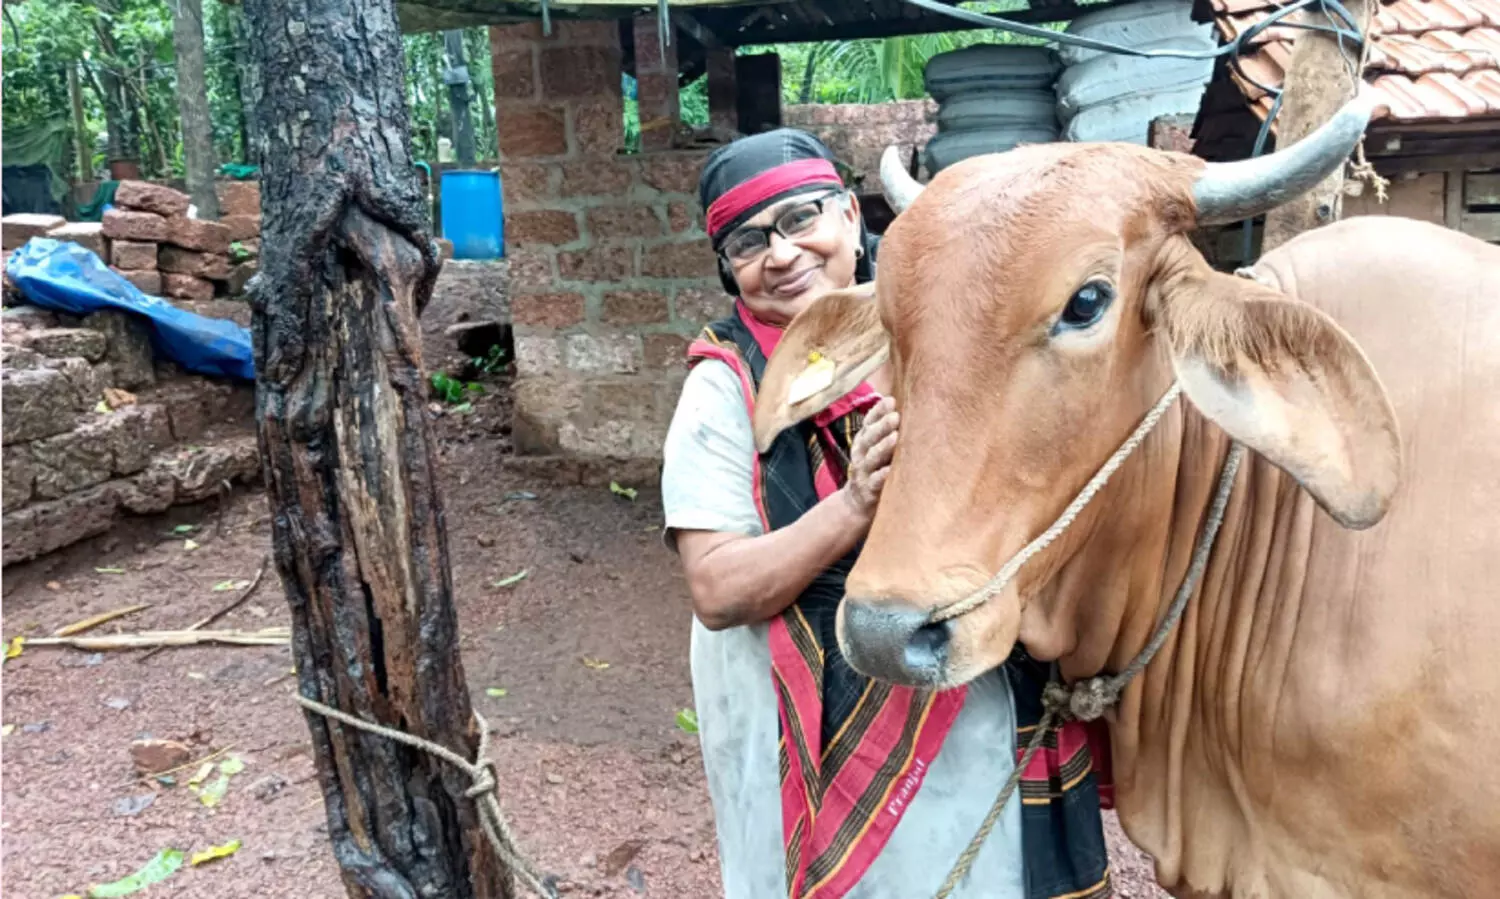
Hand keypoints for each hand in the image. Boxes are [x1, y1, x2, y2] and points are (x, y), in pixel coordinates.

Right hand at [845, 396, 897, 520]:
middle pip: (869, 438)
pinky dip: (882, 475)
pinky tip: (891, 469)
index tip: (891, 400)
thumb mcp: (874, 448)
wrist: (857, 503)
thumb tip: (901, 404)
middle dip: (882, 426)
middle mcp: (861, 454)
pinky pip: (876, 482)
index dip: (878, 411)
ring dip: (883, 447)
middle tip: (895, 416)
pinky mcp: (869, 490)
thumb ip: (884, 431)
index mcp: (863, 441)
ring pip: (872, 458)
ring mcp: (863, 472)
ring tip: (895, 437)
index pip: (868, 422)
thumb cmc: (874, 469)